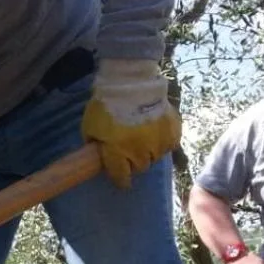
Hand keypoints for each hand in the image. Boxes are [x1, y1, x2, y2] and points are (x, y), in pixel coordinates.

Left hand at [80, 58, 181, 187]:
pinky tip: (154, 131)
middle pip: (140, 167)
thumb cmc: (106, 105)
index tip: (121, 181)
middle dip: (134, 162)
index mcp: (118, 152)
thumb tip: (98, 154)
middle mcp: (141, 151)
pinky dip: (162, 141)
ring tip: (142, 138)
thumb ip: (95, 145)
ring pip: (155, 156)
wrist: (131, 82)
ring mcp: (159, 141)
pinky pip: (169, 144)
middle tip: (129, 150)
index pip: (121, 176)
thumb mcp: (90, 127)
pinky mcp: (173, 130)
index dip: (121, 180)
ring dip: (148, 151)